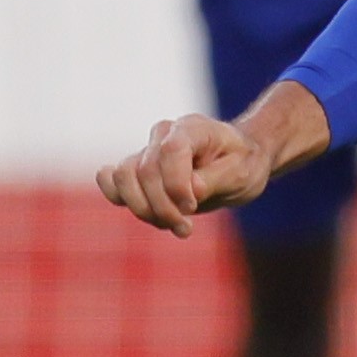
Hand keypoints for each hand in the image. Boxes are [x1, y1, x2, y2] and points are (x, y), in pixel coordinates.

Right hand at [98, 83, 328, 235]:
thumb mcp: (243, 173)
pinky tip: (148, 215)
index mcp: (193, 128)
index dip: (176, 184)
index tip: (192, 207)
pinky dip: (122, 201)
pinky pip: (112, 182)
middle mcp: (163, 135)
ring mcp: (146, 151)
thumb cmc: (244, 164)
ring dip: (143, 209)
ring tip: (173, 225)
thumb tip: (189, 190)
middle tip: (186, 228)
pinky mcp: (136, 170)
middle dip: (163, 207)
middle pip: (145, 171)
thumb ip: (214, 180)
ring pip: (123, 178)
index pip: (171, 152)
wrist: (238, 162)